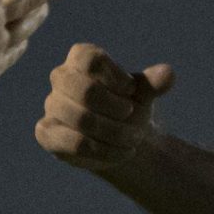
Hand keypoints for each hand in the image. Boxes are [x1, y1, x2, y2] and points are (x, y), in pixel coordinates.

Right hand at [36, 42, 175, 173]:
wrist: (122, 140)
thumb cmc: (130, 108)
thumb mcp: (145, 94)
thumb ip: (154, 83)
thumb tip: (167, 74)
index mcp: (81, 58)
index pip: (89, 59)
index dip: (114, 76)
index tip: (131, 89)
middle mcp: (61, 78)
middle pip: (83, 89)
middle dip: (115, 107)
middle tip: (132, 115)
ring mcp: (51, 106)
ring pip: (79, 119)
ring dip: (113, 133)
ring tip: (133, 140)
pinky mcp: (47, 133)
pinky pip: (71, 143)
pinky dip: (102, 152)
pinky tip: (120, 154)